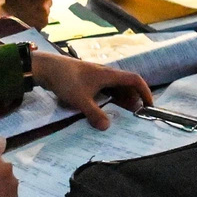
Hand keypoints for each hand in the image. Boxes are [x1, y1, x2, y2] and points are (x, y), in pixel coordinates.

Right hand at [0, 0, 55, 27]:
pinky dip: (37, 20)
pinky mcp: (44, 22)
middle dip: (41, 0)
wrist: (0, 16)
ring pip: (46, 9)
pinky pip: (43, 19)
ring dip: (39, 11)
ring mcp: (46, 10)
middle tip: (29, 3)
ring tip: (26, 13)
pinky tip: (28, 20)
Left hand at [31, 49, 154, 126]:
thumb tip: (107, 127)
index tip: (149, 105)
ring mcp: (96, 76)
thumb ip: (95, 114)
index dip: (145, 91)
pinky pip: (105, 89)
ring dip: (122, 98)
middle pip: (126, 84)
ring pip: (116, 87)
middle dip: (134, 98)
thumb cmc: (66, 81)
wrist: (47, 68)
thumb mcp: (81, 100)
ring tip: (124, 113)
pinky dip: (110, 98)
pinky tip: (106, 107)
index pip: (135, 80)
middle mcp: (106, 74)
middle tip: (137, 114)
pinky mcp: (88, 79)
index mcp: (109, 75)